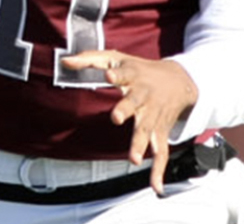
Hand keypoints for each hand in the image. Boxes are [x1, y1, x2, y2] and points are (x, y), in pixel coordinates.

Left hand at [60, 50, 197, 194]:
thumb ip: (89, 59)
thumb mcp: (116, 57)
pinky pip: (162, 152)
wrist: (179, 80)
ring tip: (134, 159)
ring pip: (147, 130)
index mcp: (133, 75)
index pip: (124, 73)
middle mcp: (144, 96)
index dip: (116, 75)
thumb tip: (63, 61)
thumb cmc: (139, 69)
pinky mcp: (160, 130)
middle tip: (116, 118)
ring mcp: (153, 115)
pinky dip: (159, 170)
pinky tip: (156, 187)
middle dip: (126, 110)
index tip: (108, 76)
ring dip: (141, 144)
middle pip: (135, 103)